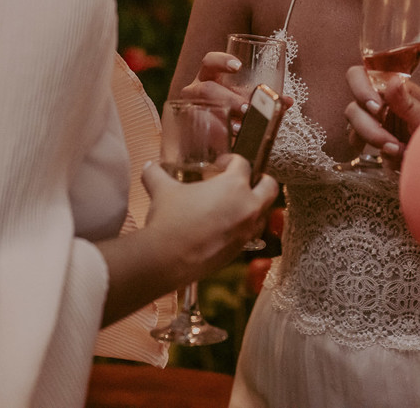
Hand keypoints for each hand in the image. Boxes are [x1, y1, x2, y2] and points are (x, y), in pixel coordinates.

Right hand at [141, 156, 278, 282]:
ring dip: (254, 206)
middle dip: (261, 180)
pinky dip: (243, 227)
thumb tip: (149, 167)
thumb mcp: (162, 190)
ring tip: (234, 205)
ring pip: (264, 213)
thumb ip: (156, 174)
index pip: (244, 164)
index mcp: (234, 185)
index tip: (220, 165)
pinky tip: (224, 227)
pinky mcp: (240, 250)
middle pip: (270, 187)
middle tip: (245, 180)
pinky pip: (250, 234)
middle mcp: (247, 207)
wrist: (167, 259)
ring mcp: (246, 231)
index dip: (231, 160)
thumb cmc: (170, 220)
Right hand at [178, 51, 293, 133]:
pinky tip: (227, 143)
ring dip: (221, 119)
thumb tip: (287, 101)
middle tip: (246, 110)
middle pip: (207, 89)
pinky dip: (214, 137)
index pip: (209, 61)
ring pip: (199, 112)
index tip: (238, 66)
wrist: (215, 139)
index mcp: (209, 77)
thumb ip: (265, 101)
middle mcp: (195, 90)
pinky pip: (197, 133)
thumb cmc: (233, 113)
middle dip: (228, 99)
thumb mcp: (248, 103)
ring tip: (238, 129)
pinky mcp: (188, 131)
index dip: (221, 60)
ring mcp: (189, 111)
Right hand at [344, 64, 419, 170]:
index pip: (360, 76)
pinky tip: (396, 159)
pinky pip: (361, 146)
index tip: (376, 109)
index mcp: (392, 88)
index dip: (360, 90)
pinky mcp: (376, 141)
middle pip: (353, 108)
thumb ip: (407, 102)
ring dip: (373, 142)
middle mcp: (380, 102)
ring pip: (354, 128)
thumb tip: (393, 80)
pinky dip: (375, 154)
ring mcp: (376, 122)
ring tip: (399, 151)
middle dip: (369, 128)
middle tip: (390, 142)